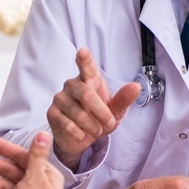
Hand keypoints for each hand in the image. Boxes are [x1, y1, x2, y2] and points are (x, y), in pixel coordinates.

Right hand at [47, 47, 140, 170]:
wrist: (81, 138)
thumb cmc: (98, 118)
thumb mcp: (115, 111)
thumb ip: (124, 99)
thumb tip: (136, 86)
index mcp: (89, 79)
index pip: (86, 67)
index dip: (84, 59)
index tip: (83, 51)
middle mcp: (72, 85)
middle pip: (86, 94)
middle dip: (101, 112)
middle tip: (109, 122)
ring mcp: (60, 98)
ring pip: (78, 113)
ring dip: (92, 126)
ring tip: (96, 129)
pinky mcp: (52, 113)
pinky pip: (68, 125)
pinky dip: (80, 133)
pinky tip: (81, 133)